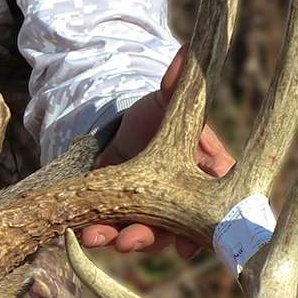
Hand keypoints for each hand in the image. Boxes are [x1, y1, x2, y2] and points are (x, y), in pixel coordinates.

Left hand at [79, 47, 233, 257]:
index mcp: (207, 177)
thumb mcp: (166, 102)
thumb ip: (176, 86)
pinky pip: (117, 231)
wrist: (126, 130)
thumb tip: (184, 52)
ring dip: (120, 239)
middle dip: (151, 238)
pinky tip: (83, 233)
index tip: (187, 246)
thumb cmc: (158, 117)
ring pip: (145, 236)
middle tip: (129, 241)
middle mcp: (186, 205)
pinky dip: (101, 233)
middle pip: (175, 230)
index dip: (203, 229)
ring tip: (95, 237)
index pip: (215, 208)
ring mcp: (157, 216)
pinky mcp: (127, 216)